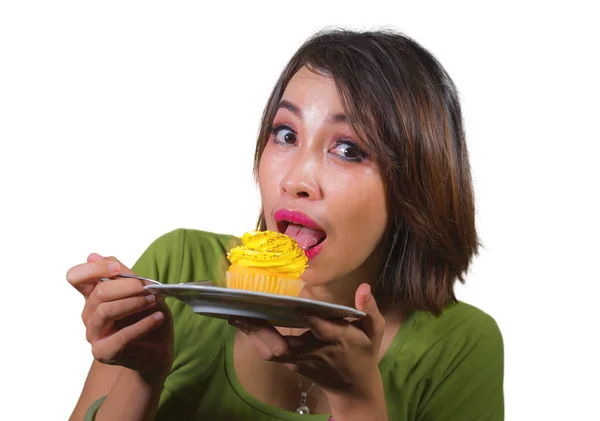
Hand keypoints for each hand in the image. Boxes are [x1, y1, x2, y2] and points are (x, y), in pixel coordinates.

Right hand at [67, 253, 173, 378]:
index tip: (118, 269)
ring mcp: (94, 334)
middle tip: (149, 287)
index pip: (76, 277)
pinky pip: (121, 336)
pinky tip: (158, 317)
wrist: (158, 348)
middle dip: (127, 286)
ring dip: (134, 303)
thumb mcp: (140, 289)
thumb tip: (93, 255)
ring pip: (106, 311)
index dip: (94, 269)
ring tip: (154, 300)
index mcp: (93, 296)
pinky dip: (143, 325)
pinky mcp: (104, 352)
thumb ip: (122, 274)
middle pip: (98, 293)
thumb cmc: (147, 316)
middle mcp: (89, 314)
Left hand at [229, 283, 386, 411]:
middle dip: (262, 331)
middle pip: (284, 345)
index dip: (306, 318)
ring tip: (235, 314)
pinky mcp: (293, 364)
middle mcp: (315, 351)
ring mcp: (301, 360)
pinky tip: (243, 322)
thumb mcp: (374, 332)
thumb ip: (369, 310)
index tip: (289, 303)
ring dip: (253, 334)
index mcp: (338, 339)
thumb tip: (363, 288)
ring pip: (273, 351)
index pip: (320, 328)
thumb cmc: (364, 354)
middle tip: (241, 312)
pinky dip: (257, 339)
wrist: (354, 389)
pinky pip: (271, 352)